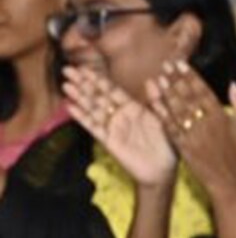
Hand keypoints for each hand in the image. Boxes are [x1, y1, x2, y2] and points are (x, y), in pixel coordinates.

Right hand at [64, 65, 176, 187]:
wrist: (163, 169)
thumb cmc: (167, 143)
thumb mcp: (166, 119)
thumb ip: (157, 100)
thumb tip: (152, 80)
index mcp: (134, 107)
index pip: (112, 90)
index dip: (98, 79)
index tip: (85, 68)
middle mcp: (120, 115)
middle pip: (98, 96)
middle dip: (83, 83)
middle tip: (68, 70)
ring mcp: (113, 127)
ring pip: (92, 109)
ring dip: (79, 97)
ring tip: (66, 85)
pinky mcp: (108, 140)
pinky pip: (93, 127)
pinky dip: (82, 117)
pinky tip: (70, 107)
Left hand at [149, 62, 235, 199]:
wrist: (228, 179)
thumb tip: (234, 85)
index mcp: (221, 116)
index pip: (202, 90)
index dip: (190, 76)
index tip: (180, 64)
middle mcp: (205, 122)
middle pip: (187, 96)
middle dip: (175, 79)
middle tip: (165, 65)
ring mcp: (192, 133)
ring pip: (177, 108)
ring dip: (166, 92)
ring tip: (157, 78)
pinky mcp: (183, 145)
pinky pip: (170, 126)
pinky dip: (162, 114)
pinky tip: (155, 102)